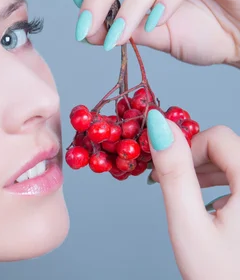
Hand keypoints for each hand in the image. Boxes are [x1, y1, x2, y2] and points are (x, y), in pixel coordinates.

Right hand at [144, 109, 239, 279]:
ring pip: (239, 163)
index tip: (170, 176)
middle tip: (174, 188)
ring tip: (191, 200)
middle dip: (198, 162)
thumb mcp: (189, 224)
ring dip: (211, 173)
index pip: (219, 137)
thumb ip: (175, 172)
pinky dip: (228, 187)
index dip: (188, 150)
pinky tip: (215, 211)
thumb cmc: (222, 277)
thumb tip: (159, 125)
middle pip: (230, 148)